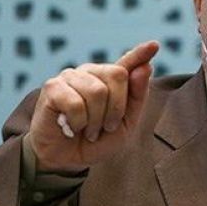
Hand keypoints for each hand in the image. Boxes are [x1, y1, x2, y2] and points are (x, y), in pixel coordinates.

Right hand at [26, 40, 158, 172]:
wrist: (65, 160)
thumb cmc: (95, 141)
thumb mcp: (124, 126)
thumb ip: (137, 98)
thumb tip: (146, 67)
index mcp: (109, 80)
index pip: (128, 63)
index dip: (141, 54)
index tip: (154, 45)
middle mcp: (90, 72)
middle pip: (118, 75)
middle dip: (116, 109)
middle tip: (104, 127)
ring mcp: (70, 76)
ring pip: (97, 91)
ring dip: (95, 120)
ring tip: (87, 130)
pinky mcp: (52, 87)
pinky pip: (75, 103)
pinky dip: (77, 122)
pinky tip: (70, 127)